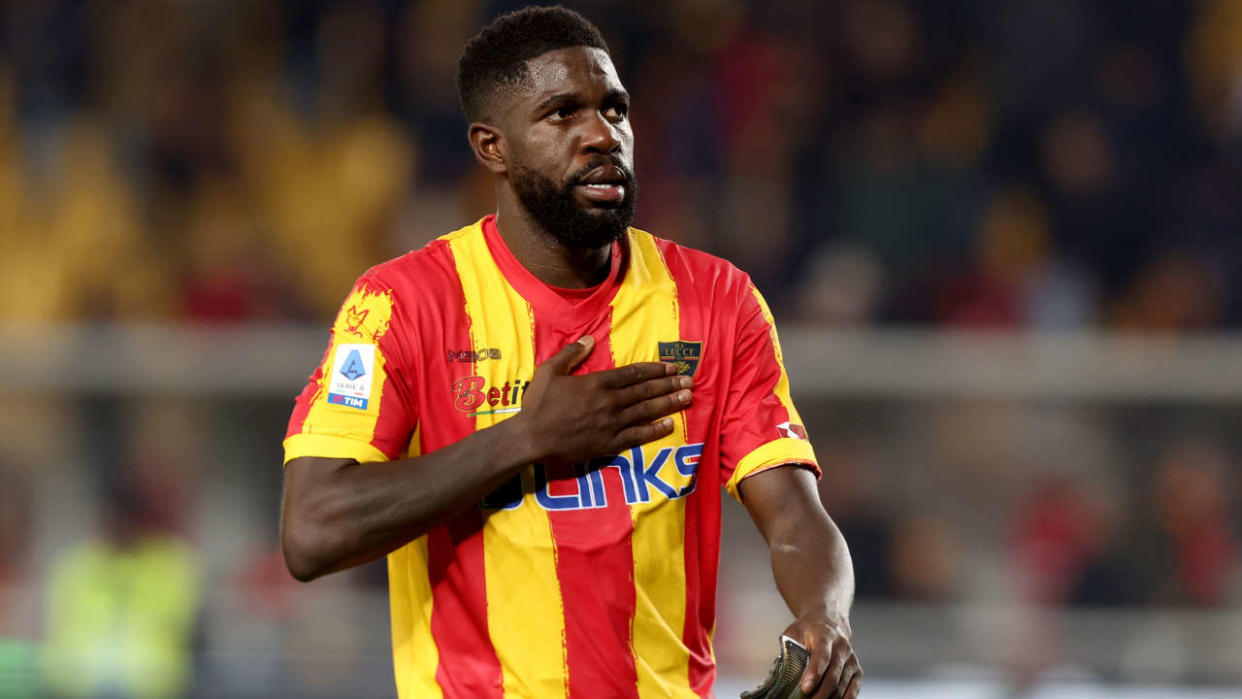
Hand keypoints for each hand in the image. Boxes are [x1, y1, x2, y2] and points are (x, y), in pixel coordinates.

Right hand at [513, 335, 691, 465]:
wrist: (531, 438)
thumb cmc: (538, 404)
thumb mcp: (550, 371)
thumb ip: (571, 354)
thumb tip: (590, 339)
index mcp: (597, 383)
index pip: (632, 374)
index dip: (654, 369)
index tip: (671, 366)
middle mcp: (609, 402)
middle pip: (645, 391)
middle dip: (669, 385)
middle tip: (689, 381)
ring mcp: (611, 424)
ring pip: (646, 411)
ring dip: (668, 403)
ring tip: (687, 397)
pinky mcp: (609, 443)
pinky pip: (637, 435)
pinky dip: (654, 430)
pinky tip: (669, 424)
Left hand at [784, 614, 860, 698]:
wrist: (829, 622)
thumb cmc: (809, 630)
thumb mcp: (794, 632)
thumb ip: (789, 650)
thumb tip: (782, 671)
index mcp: (825, 635)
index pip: (822, 655)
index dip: (814, 673)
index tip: (805, 688)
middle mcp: (841, 647)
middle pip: (833, 675)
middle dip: (820, 693)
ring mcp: (851, 659)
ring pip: (842, 684)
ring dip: (829, 698)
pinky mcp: (857, 669)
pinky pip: (853, 688)